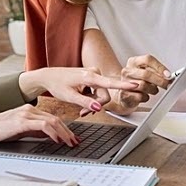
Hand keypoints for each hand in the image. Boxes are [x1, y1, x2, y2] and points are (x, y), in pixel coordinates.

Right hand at [0, 104, 78, 145]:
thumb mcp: (20, 130)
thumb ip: (34, 131)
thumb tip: (49, 136)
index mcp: (29, 110)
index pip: (53, 118)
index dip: (65, 129)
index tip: (72, 138)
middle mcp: (29, 109)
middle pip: (56, 119)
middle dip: (68, 132)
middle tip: (76, 142)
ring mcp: (25, 114)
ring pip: (52, 120)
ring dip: (64, 133)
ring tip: (70, 142)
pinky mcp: (21, 121)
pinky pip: (43, 124)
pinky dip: (53, 132)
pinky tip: (57, 140)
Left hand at [19, 67, 137, 115]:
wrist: (49, 77)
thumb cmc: (57, 84)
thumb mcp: (69, 97)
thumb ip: (85, 102)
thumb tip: (98, 107)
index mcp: (89, 76)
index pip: (109, 83)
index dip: (124, 85)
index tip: (136, 85)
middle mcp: (94, 72)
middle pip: (105, 94)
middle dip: (96, 105)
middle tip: (83, 113)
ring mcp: (94, 74)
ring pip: (102, 94)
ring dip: (93, 103)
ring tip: (81, 108)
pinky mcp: (92, 77)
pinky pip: (98, 91)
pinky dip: (91, 98)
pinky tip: (82, 100)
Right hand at [107, 55, 171, 114]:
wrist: (126, 94)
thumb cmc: (138, 81)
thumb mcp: (147, 72)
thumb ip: (156, 72)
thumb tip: (168, 76)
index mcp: (133, 62)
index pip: (148, 59)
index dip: (159, 67)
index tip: (168, 74)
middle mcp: (127, 71)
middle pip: (145, 74)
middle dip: (159, 80)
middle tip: (167, 84)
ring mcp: (124, 82)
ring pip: (143, 85)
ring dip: (152, 89)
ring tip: (153, 90)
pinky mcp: (124, 94)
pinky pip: (140, 96)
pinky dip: (146, 97)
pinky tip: (144, 95)